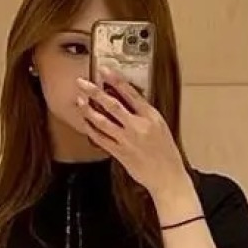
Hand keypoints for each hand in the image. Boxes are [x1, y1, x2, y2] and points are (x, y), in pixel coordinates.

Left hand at [75, 73, 189, 206]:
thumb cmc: (166, 153)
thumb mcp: (161, 126)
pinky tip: (85, 122)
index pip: (131, 93)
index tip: (104, 70)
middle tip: (82, 83)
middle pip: (112, 105)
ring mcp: (127, 140)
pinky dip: (91, 129)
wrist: (167, 177)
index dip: (116, 80)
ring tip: (80, 100)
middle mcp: (138, 126)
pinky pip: (100, 138)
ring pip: (102, 121)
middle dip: (95, 92)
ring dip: (88, 110)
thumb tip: (128, 101)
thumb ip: (144, 114)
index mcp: (151, 116)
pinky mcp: (119, 153)